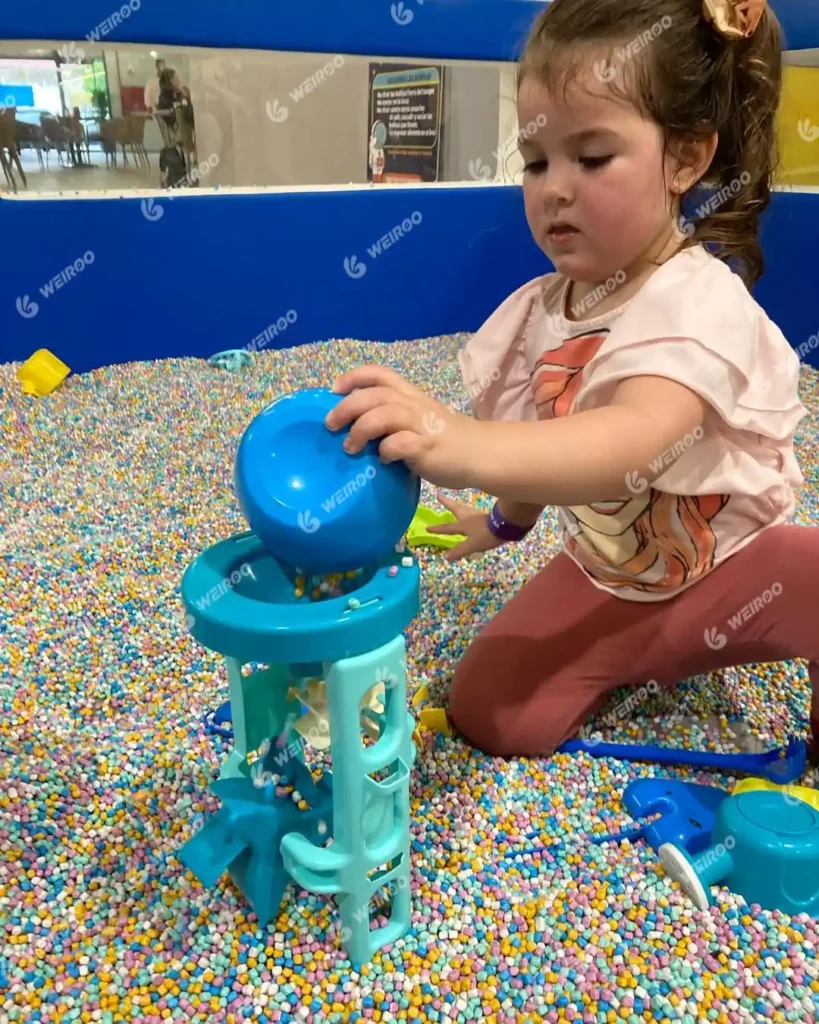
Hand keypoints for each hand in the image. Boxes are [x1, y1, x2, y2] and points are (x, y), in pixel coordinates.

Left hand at [326, 364, 481, 490]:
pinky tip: (382, 461)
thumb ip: (395, 421)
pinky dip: (384, 452)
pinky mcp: (426, 447)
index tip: (334, 390)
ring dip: (360, 429)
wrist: (481, 454)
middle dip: (346, 407)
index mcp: (411, 396)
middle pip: (374, 394)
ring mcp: (421, 425)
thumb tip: (358, 430)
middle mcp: (414, 406)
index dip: (354, 377)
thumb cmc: (447, 440)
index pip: (380, 374)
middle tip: (331, 424)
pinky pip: (398, 445)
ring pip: (383, 415)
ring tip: (350, 447)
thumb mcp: (420, 420)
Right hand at [427, 492, 505, 562]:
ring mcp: (478, 514)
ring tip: (455, 503)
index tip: (427, 528)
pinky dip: (469, 509)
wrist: (506, 525)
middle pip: (455, 508)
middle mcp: (468, 517)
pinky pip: (473, 510)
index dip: (437, 529)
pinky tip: (472, 512)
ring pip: (465, 508)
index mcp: (463, 525)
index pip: (447, 528)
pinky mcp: (486, 514)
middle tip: (439, 495)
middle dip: (446, 503)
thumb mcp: (472, 545)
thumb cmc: (487, 535)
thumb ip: (459, 551)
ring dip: (458, 505)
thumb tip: (445, 557)